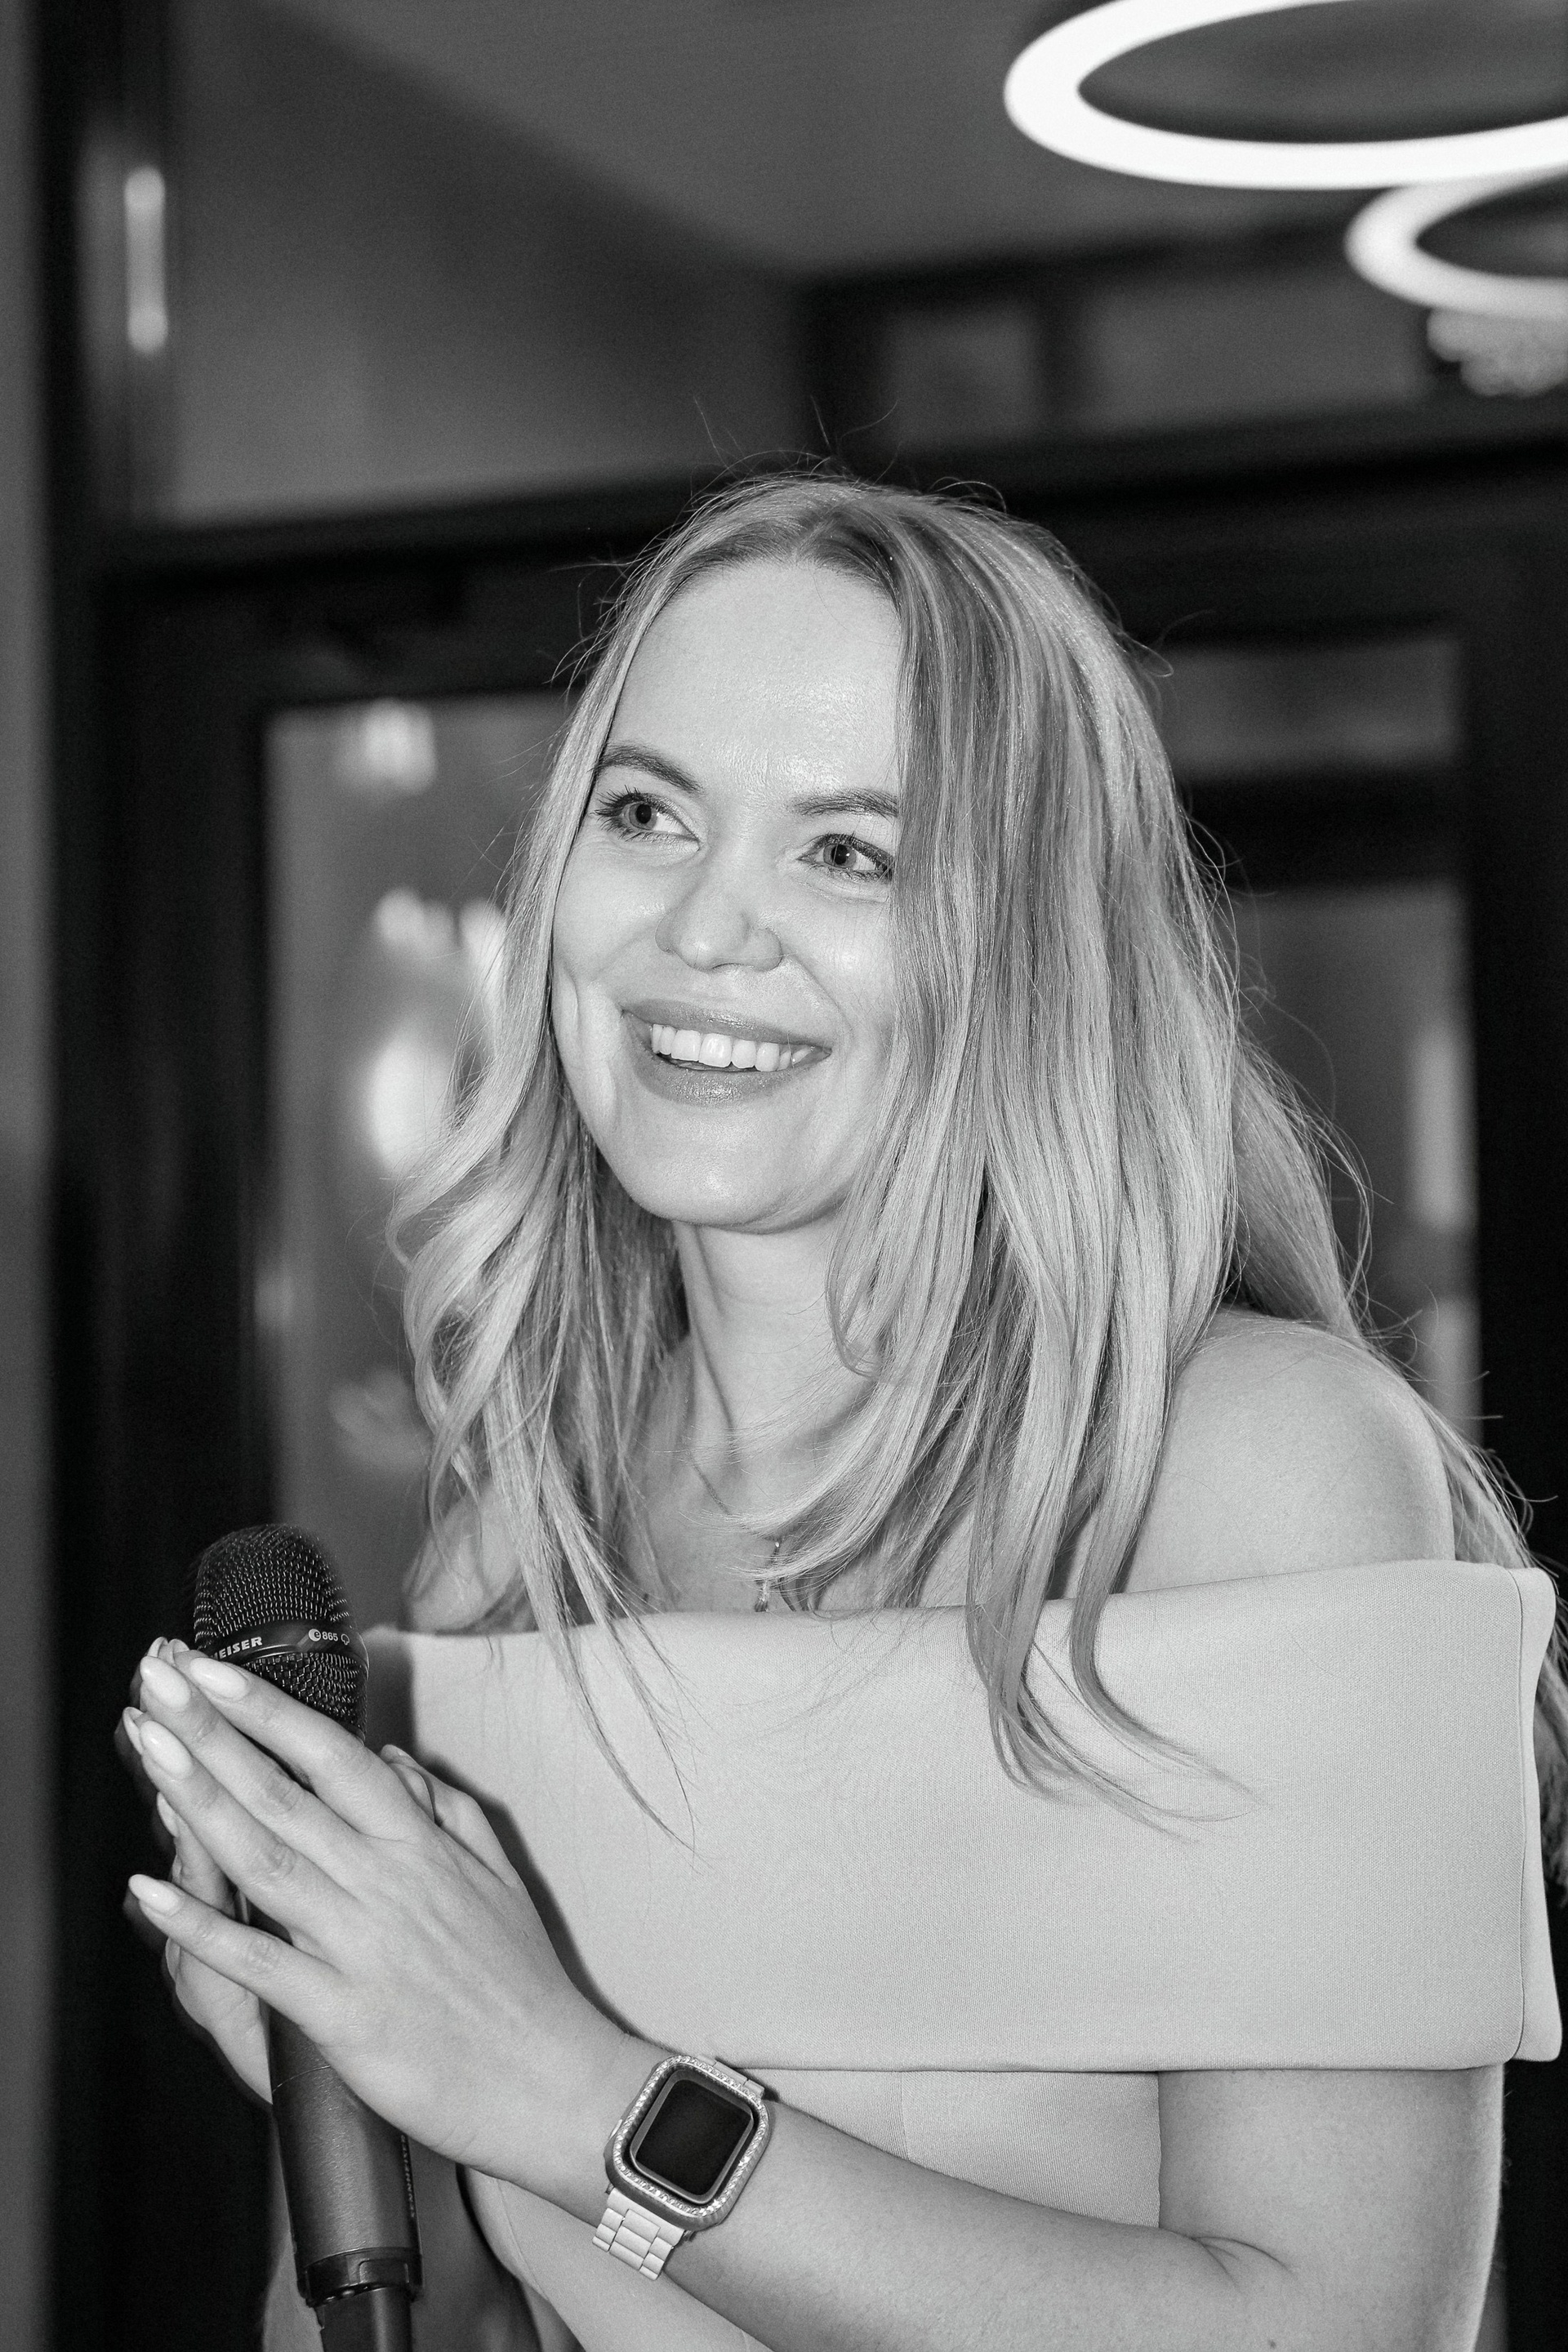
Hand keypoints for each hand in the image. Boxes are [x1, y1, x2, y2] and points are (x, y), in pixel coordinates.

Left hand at [123, 1644, 647, 2204]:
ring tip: (146, 1746)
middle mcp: (384, 1880)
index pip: (332, 1756)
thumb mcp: (498, 1876)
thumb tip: (391, 1757)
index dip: (268, 1709)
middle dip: (212, 1730)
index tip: (212, 1668)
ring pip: (262, 1855)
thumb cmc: (527, 1985)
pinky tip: (150, 1890)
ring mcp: (360, 1943)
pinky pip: (258, 1959)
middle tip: (155, 1679)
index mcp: (419, 1845)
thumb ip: (443, 1809)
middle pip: (282, 1791)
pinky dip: (201, 1924)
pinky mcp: (341, 2012)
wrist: (553, 2084)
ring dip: (197, 1798)